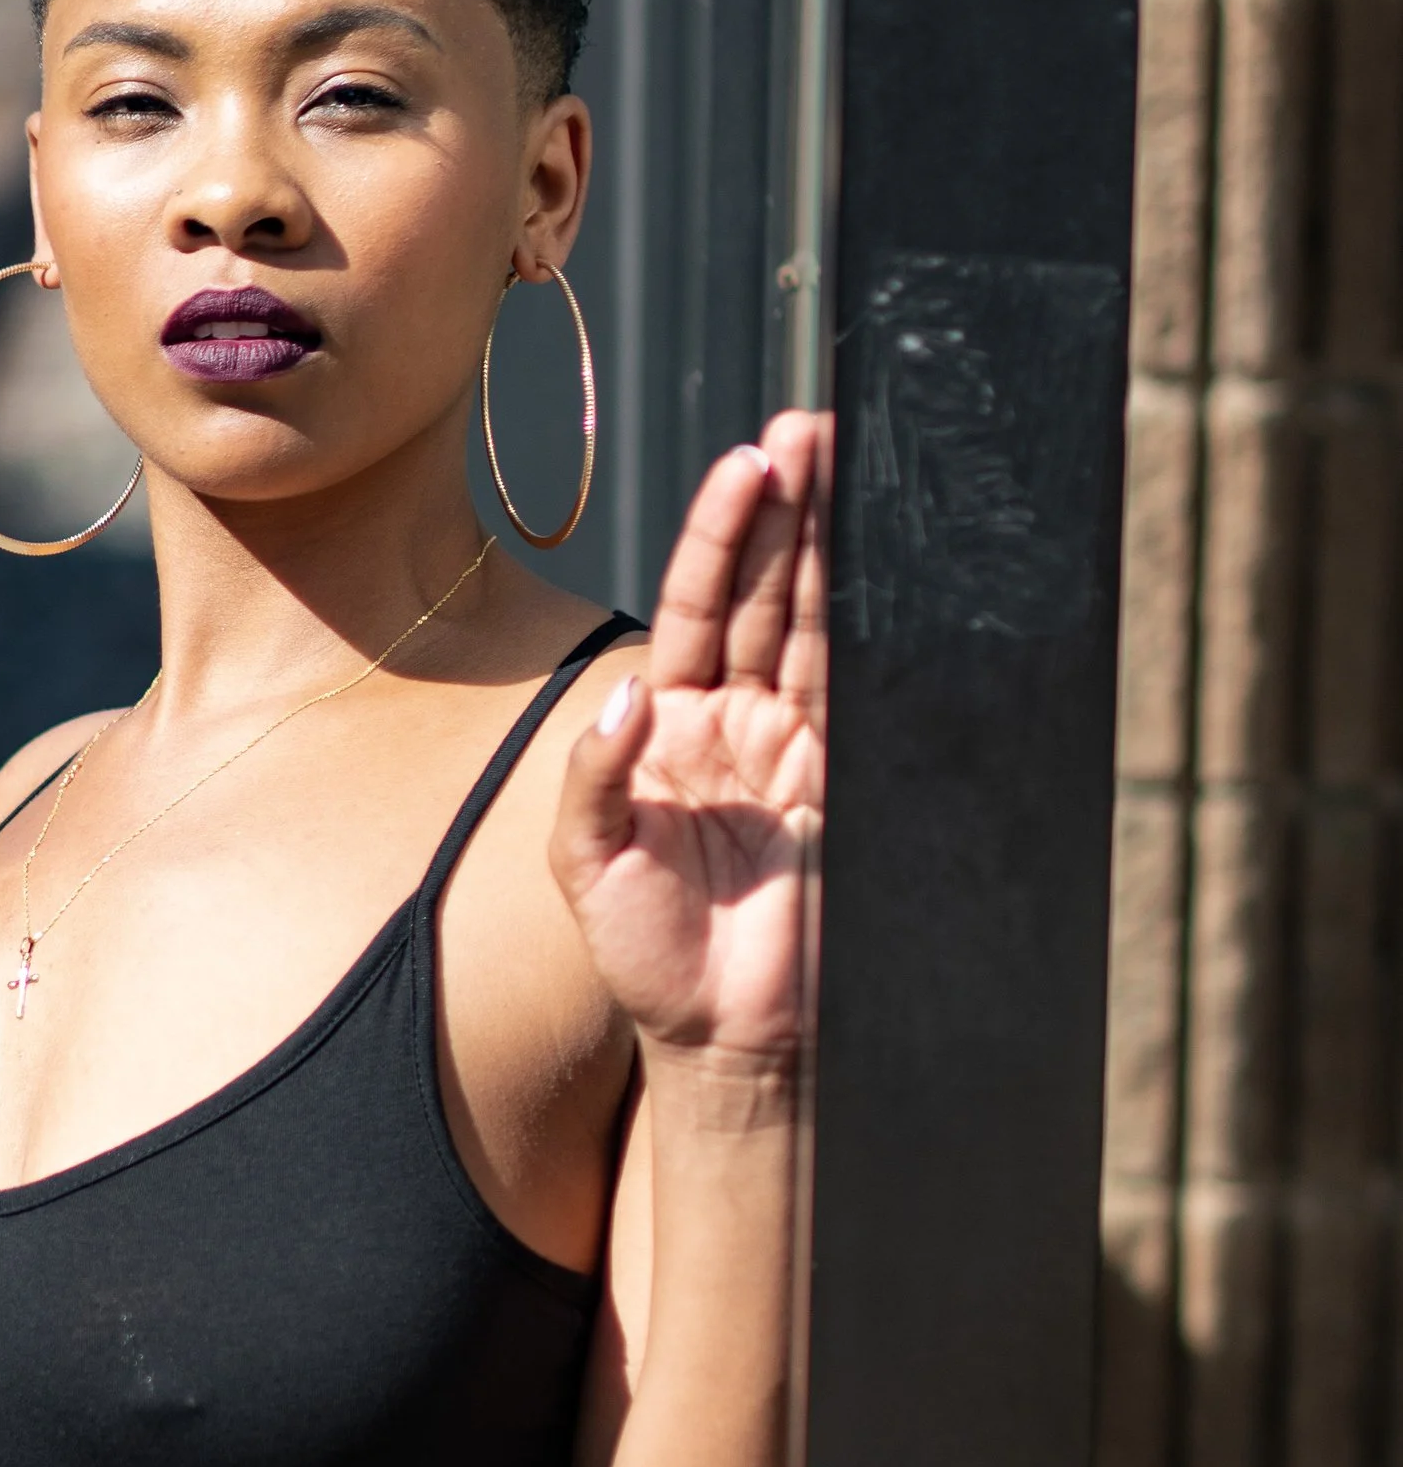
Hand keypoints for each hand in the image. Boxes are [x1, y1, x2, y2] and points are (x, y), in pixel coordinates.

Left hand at [550, 410, 827, 1062]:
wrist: (726, 1035)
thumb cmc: (646, 958)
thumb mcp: (585, 864)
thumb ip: (595, 777)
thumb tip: (628, 697)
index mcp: (666, 726)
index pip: (698, 605)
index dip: (723, 534)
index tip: (748, 465)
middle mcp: (733, 721)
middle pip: (766, 593)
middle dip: (788, 510)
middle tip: (809, 431)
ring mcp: (796, 747)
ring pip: (818, 623)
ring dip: (832, 545)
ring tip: (845, 461)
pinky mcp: (846, 781)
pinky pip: (861, 688)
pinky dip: (872, 624)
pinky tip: (880, 562)